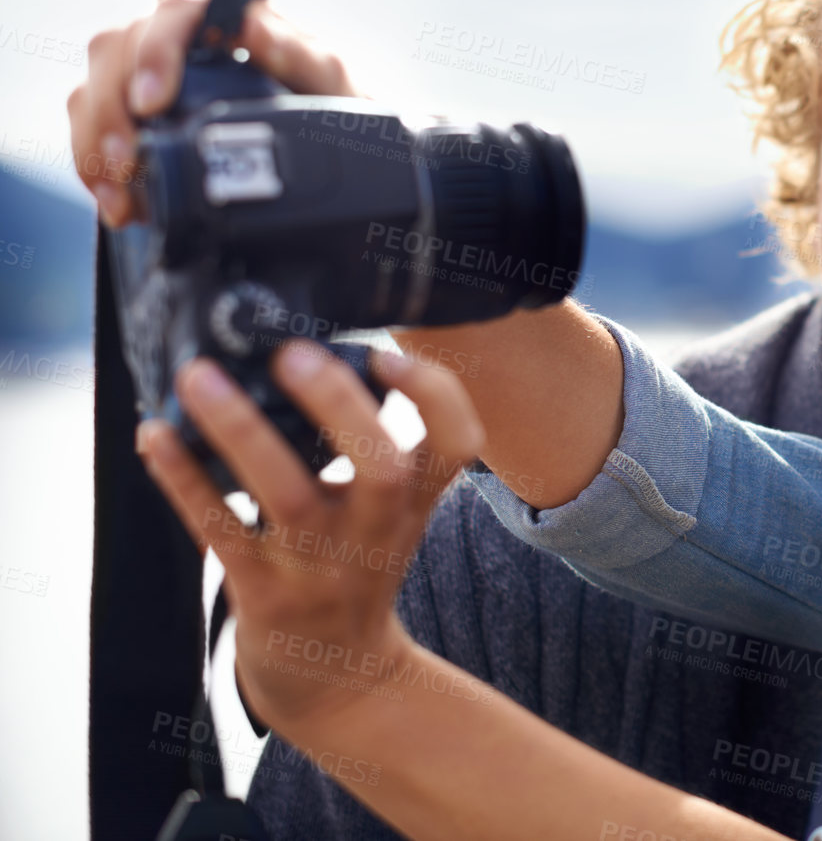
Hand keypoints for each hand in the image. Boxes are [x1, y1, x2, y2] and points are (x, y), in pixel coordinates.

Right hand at [69, 0, 361, 226]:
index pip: (174, 10)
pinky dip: (96, 169)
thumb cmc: (333, 109)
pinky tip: (118, 202)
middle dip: (112, 106)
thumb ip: (302, 54)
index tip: (155, 100)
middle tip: (128, 156)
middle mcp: (178, 45)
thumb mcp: (333, 85)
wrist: (338, 164)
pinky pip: (92, 133)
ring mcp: (150, 83)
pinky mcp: (135, 123)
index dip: (155, 50)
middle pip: (116, 50)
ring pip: (93, 91)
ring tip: (120, 188)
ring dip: (96, 141)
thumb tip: (253, 27)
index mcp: (224, 21)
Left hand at [136, 342, 483, 740]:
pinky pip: (219, 530)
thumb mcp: (392, 513)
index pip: (458, 444)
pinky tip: (154, 435)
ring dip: (242, 430)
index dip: (434, 394)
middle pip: (382, 468)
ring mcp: (320, 566)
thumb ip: (369, 446)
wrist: (338, 678)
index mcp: (415, 503)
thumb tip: (300, 351)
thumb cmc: (357, 569)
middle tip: (292, 352)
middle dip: (339, 405)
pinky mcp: (263, 592)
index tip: (386, 353)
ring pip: (288, 495)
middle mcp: (376, 532)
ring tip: (201, 375)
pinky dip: (183, 479)